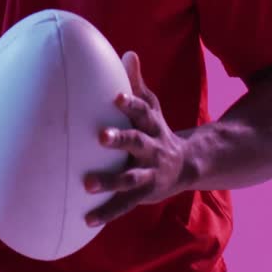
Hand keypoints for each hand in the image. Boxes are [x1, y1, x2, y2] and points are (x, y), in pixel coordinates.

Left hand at [82, 51, 191, 226]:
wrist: (185, 165)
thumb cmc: (154, 129)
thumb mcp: (151, 107)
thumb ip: (137, 84)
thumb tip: (128, 53)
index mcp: (152, 125)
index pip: (143, 111)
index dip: (131, 104)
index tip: (117, 96)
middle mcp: (152, 149)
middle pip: (137, 142)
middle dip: (120, 140)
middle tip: (100, 136)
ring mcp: (149, 174)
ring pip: (130, 178)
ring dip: (110, 181)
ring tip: (86, 183)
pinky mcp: (144, 195)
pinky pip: (124, 204)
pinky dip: (106, 212)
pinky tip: (87, 218)